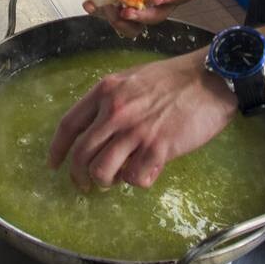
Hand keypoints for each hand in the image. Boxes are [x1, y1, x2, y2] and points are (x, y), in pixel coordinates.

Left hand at [49, 52, 236, 188]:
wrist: (210, 78)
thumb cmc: (175, 78)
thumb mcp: (134, 78)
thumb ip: (114, 100)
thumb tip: (99, 128)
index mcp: (106, 91)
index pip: (69, 125)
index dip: (57, 150)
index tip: (54, 164)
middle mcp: (115, 111)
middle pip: (81, 154)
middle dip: (78, 176)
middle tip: (85, 185)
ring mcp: (136, 131)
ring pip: (102, 172)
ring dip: (107, 181)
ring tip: (117, 178)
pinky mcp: (158, 149)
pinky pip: (134, 179)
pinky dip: (137, 181)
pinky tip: (147, 170)